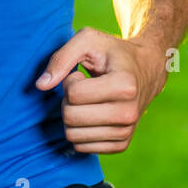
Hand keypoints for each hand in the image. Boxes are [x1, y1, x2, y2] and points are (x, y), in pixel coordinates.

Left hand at [34, 27, 164, 153]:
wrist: (146, 69)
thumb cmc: (112, 52)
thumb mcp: (88, 40)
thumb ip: (61, 58)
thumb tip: (40, 85)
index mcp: (125, 85)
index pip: (74, 94)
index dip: (70, 81)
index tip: (82, 74)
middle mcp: (129, 112)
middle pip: (71, 117)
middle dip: (68, 101)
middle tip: (82, 89)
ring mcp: (126, 131)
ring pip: (73, 136)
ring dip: (72, 116)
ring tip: (87, 101)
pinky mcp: (121, 145)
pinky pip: (82, 147)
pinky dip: (80, 131)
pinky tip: (92, 115)